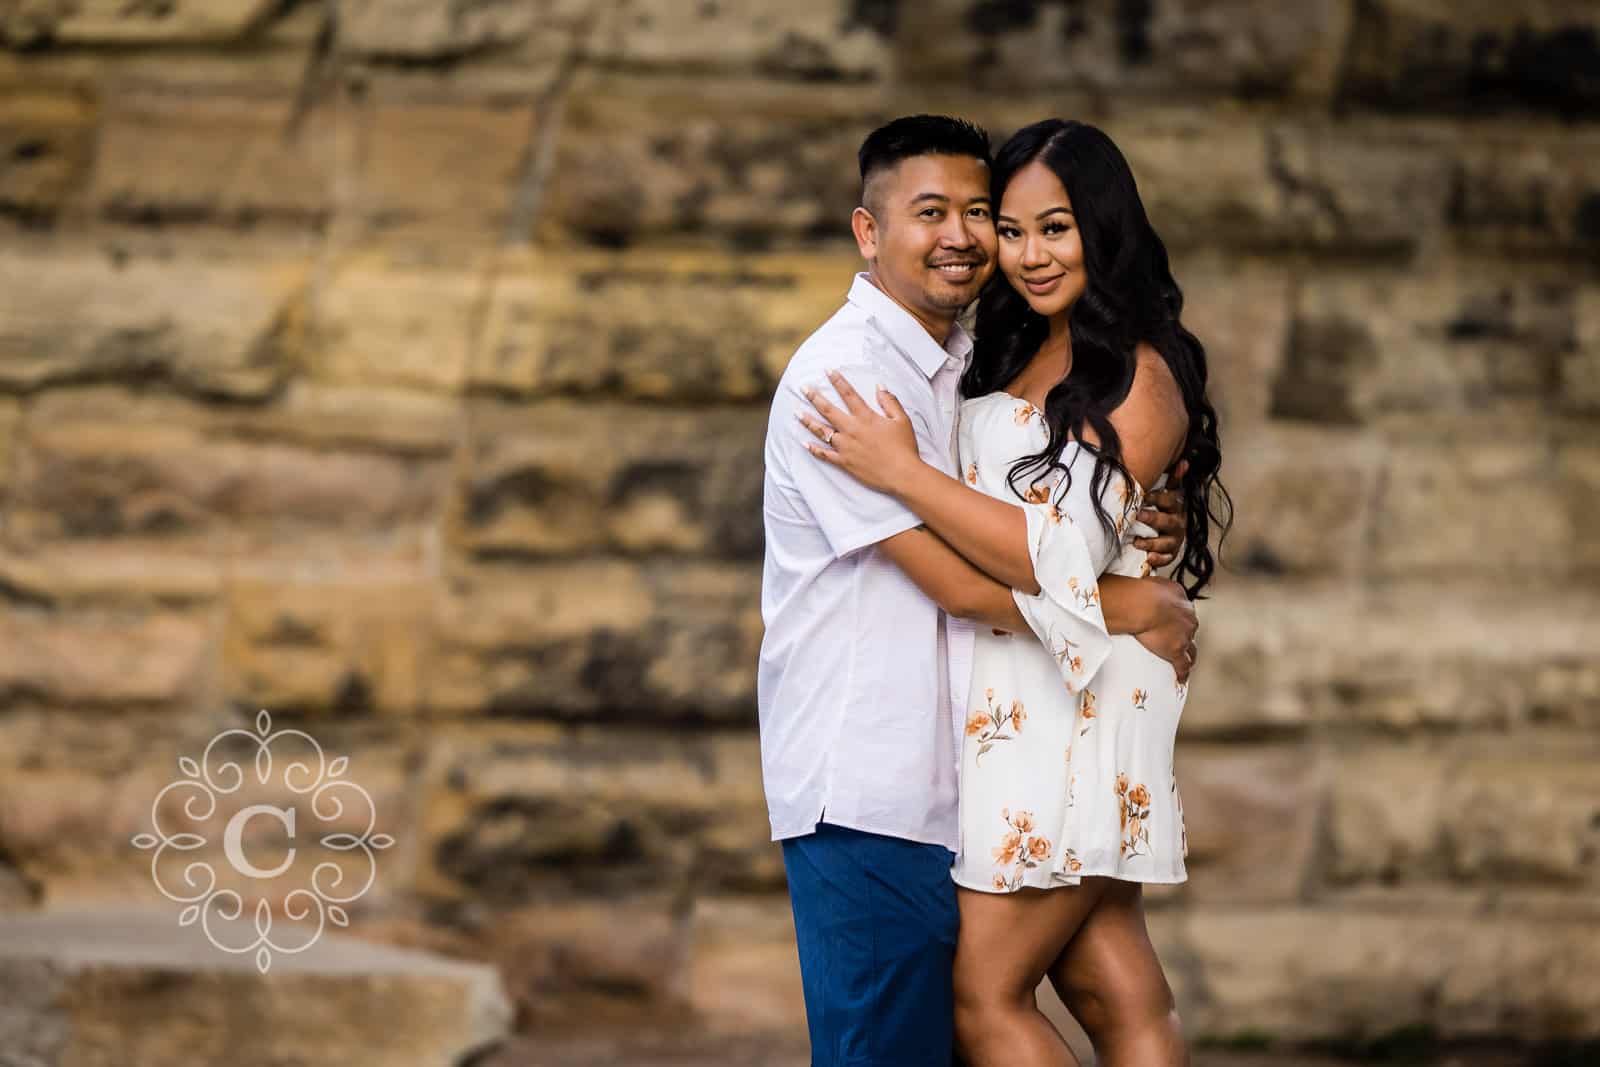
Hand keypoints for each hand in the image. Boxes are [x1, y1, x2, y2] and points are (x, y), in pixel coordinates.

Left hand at [798, 369, 924, 494]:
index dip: (837, 381)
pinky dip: (814, 449)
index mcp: (865, 417)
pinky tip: (804, 443)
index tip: (827, 371)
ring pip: (821, 431)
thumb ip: (889, 401)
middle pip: (828, 410)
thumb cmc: (904, 447)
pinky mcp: (844, 462)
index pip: (848, 394)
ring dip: (808, 421)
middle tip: (803, 388)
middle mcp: (852, 430)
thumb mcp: (901, 420)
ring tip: (797, 412)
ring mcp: (845, 447)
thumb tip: (880, 386)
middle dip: (814, 397)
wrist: (902, 474)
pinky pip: (825, 455)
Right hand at [1128, 576, 1198, 682]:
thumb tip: (1146, 584)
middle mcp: (1188, 617)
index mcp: (1182, 598)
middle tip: (1175, 640)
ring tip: (1185, 661)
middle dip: (1185, 634)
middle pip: (1189, 628)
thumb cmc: (1141, 589)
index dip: (1177, 617)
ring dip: (1188, 654)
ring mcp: (1184, 636)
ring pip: (1191, 649)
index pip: (1183, 610)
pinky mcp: (1176, 651)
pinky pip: (1183, 665)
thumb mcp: (1152, 580)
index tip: (1171, 621)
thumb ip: (1154, 585)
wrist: (1143, 604)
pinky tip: (1181, 679)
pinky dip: (1183, 672)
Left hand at [1133, 459, 1187, 568]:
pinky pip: (1167, 558)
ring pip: (1166, 542)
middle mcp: (1177, 522)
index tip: (1144, 496)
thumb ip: (1172, 480)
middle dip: (1153, 519)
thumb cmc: (1162, 509)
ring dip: (1152, 542)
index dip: (1158, 498)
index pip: (1170, 500)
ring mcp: (1175, 539)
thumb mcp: (1166, 495)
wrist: (1165, 532)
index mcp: (1175, 506)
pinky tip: (1149, 558)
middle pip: (1168, 521)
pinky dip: (1158, 559)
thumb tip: (1184, 461)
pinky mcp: (1171, 553)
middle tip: (1139, 516)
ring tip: (1137, 542)